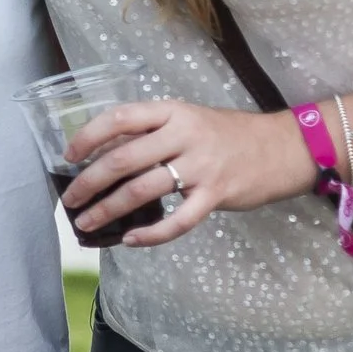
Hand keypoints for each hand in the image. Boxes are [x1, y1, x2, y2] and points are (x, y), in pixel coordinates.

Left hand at [64, 99, 318, 246]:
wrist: (284, 148)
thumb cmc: (225, 134)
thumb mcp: (186, 119)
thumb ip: (150, 132)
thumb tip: (102, 154)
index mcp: (171, 111)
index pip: (119, 118)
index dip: (87, 137)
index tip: (68, 156)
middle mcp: (183, 136)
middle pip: (122, 160)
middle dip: (88, 183)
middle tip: (70, 200)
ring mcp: (201, 166)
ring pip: (142, 191)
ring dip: (109, 210)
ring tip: (87, 223)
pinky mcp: (217, 194)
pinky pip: (178, 220)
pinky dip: (152, 233)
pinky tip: (131, 240)